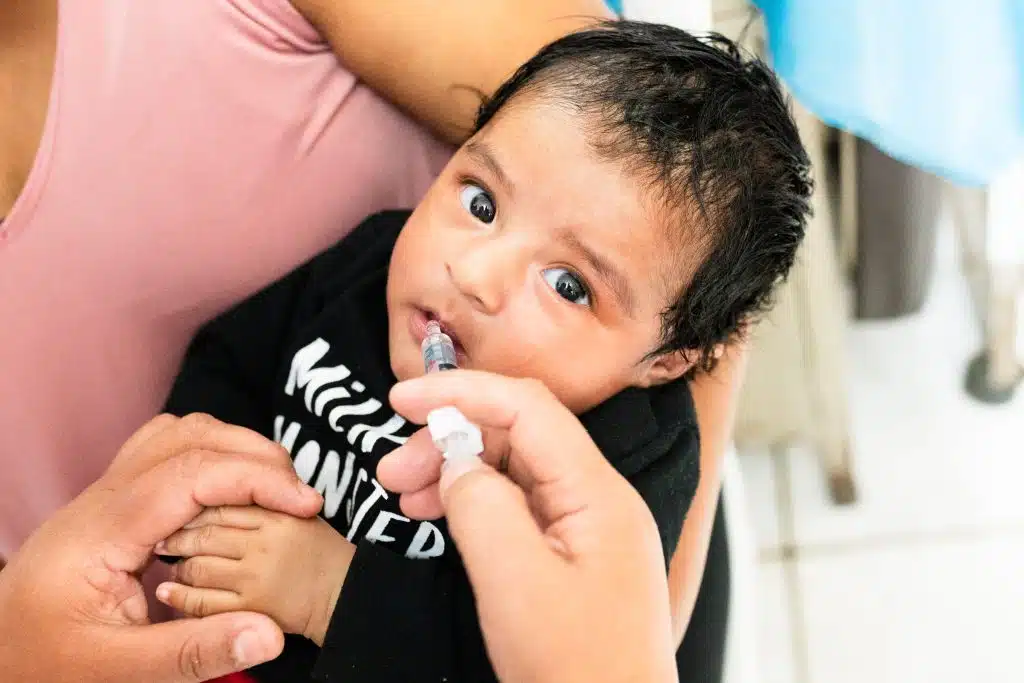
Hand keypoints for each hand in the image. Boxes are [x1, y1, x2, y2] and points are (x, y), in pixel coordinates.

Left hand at [0, 413, 322, 682]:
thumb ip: (193, 653)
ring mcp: (102, 496)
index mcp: (102, 532)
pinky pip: (165, 455)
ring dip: (232, 449)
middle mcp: (101, 499)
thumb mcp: (115, 673)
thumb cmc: (43, 665)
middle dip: (255, 455)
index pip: (192, 472)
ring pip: (176, 435)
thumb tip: (270, 635)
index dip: (258, 479)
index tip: (306, 505)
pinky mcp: (109, 505)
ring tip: (272, 491)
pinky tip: (229, 499)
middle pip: (187, 436)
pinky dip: (210, 459)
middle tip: (299, 497)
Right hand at [381, 372, 678, 682]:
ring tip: (403, 495)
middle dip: (449, 439)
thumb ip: (481, 507)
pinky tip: (436, 515)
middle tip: (390, 471)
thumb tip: (457, 465)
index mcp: (597, 492)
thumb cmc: (576, 668)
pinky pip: (518, 507)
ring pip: (513, 470)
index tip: (401, 400)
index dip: (462, 393)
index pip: (527, 408)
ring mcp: (587, 527)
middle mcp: (597, 498)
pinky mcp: (572, 554)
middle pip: (517, 436)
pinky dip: (472, 504)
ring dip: (455, 471)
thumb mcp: (515, 583)